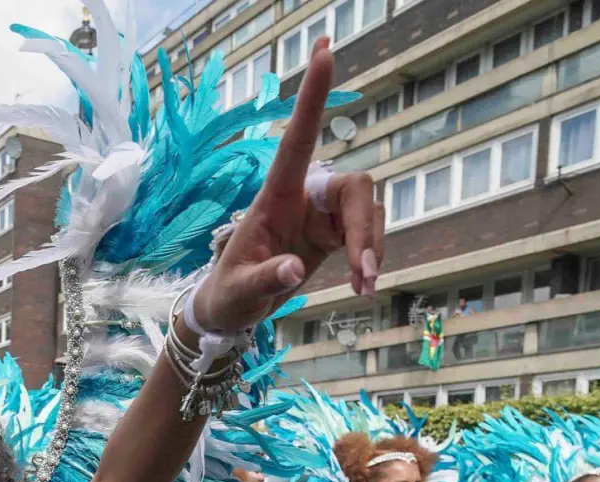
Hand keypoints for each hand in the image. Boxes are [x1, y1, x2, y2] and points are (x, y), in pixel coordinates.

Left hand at [193, 37, 383, 334]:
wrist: (232, 312)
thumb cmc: (228, 294)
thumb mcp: (239, 291)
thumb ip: (265, 278)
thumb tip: (292, 269)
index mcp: (274, 197)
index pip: (298, 140)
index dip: (312, 97)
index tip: (324, 50)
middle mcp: (302, 197)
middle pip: (352, 187)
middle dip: (364, 228)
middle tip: (365, 272)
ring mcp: (320, 215)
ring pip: (365, 210)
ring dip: (372, 247)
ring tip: (363, 287)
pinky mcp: (333, 235)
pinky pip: (367, 232)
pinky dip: (370, 258)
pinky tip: (362, 285)